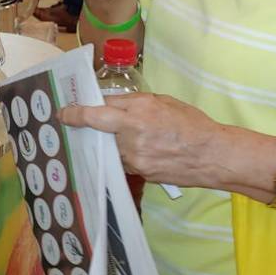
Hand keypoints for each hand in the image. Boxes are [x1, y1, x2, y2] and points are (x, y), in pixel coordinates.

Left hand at [59, 92, 226, 186]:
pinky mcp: (140, 172)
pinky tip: (144, 151)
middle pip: (97, 131)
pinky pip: (125, 161)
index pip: (96, 112)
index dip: (76, 113)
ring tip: (132, 137)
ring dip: (112, 142)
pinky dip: (128, 154)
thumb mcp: (163, 102)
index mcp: (138, 111)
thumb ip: (133, 103)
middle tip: (80, 124)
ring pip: (110, 148)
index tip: (63, 114)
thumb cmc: (191, 124)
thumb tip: (109, 103)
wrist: (212, 155)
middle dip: (89, 127)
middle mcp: (132, 134)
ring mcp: (134, 156)